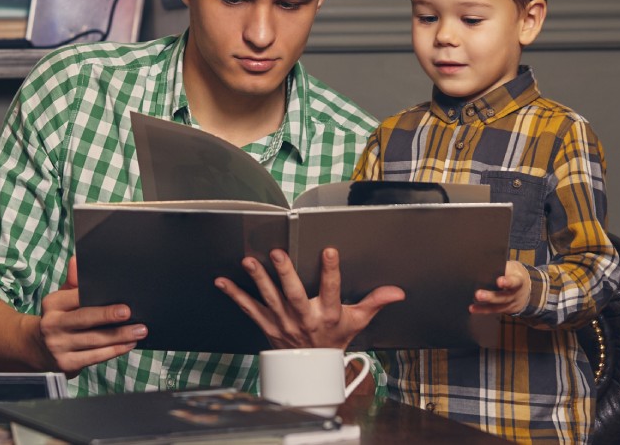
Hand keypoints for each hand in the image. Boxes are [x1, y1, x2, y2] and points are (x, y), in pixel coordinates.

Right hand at [36, 256, 145, 376]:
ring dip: (119, 336)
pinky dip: (114, 351)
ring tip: (139, 331)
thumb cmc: (58, 318)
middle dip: (108, 316)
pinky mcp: (66, 363)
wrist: (37, 347)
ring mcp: (59, 346)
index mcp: (52, 304)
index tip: (120, 301)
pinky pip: (95, 357)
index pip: (77, 298)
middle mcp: (52, 325)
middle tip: (129, 313)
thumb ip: (73, 282)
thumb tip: (76, 261)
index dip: (98, 300)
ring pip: (94, 340)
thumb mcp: (62, 299)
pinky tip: (128, 344)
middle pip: (85, 319)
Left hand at [215, 248, 404, 349]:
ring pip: (269, 299)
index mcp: (327, 315)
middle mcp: (304, 319)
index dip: (330, 271)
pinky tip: (223, 282)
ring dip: (258, 280)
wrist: (313, 367)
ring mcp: (283, 323)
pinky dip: (235, 295)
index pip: (331, 290)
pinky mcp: (267, 325)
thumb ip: (374, 302)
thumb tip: (396, 292)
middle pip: (294, 294)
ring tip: (249, 262)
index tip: (328, 251)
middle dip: (285, 274)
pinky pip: (249, 309)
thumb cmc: (334, 339)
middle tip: (277, 253)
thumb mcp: (357, 321)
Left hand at [470, 261, 530, 314]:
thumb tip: (484, 263)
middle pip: (504, 296)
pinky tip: (472, 308)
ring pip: (498, 306)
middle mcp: (515, 294)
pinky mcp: (505, 309)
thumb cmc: (514, 273)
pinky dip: (482, 310)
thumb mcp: (513, 267)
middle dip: (491, 296)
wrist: (527, 288)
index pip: (515, 281)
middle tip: (478, 294)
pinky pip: (493, 310)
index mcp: (519, 280)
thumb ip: (503, 267)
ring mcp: (510, 303)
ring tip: (472, 305)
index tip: (499, 281)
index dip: (508, 282)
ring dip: (484, 306)